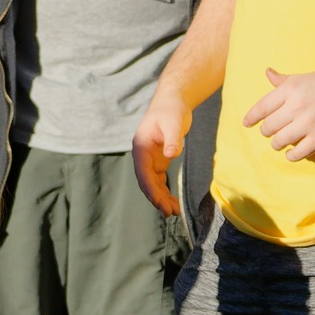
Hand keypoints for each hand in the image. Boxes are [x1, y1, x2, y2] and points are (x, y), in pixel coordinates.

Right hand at [130, 92, 191, 215]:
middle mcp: (142, 156)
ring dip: (161, 198)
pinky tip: (173, 202)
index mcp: (140, 147)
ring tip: (173, 212)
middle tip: (169, 212)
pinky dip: (165, 191)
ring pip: (153, 183)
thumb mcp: (174, 122)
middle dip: (157, 198)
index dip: (150, 189)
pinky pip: (159, 180)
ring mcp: (150, 159)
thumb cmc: (171, 110)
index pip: (143, 173)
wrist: (172, 102)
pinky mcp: (159, 160)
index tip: (159, 202)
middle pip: (147, 182)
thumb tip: (172, 154)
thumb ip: (173, 138)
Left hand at [243, 67, 314, 161]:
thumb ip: (284, 80)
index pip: (262, 107)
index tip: (247, 124)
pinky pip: (297, 153)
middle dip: (267, 132)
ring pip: (280, 141)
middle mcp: (296, 106)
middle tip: (271, 132)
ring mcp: (308, 123)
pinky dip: (292, 156)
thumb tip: (267, 73)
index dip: (252, 117)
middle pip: (269, 127)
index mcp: (290, 89)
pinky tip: (292, 153)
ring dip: (278, 144)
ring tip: (281, 143)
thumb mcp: (305, 77)